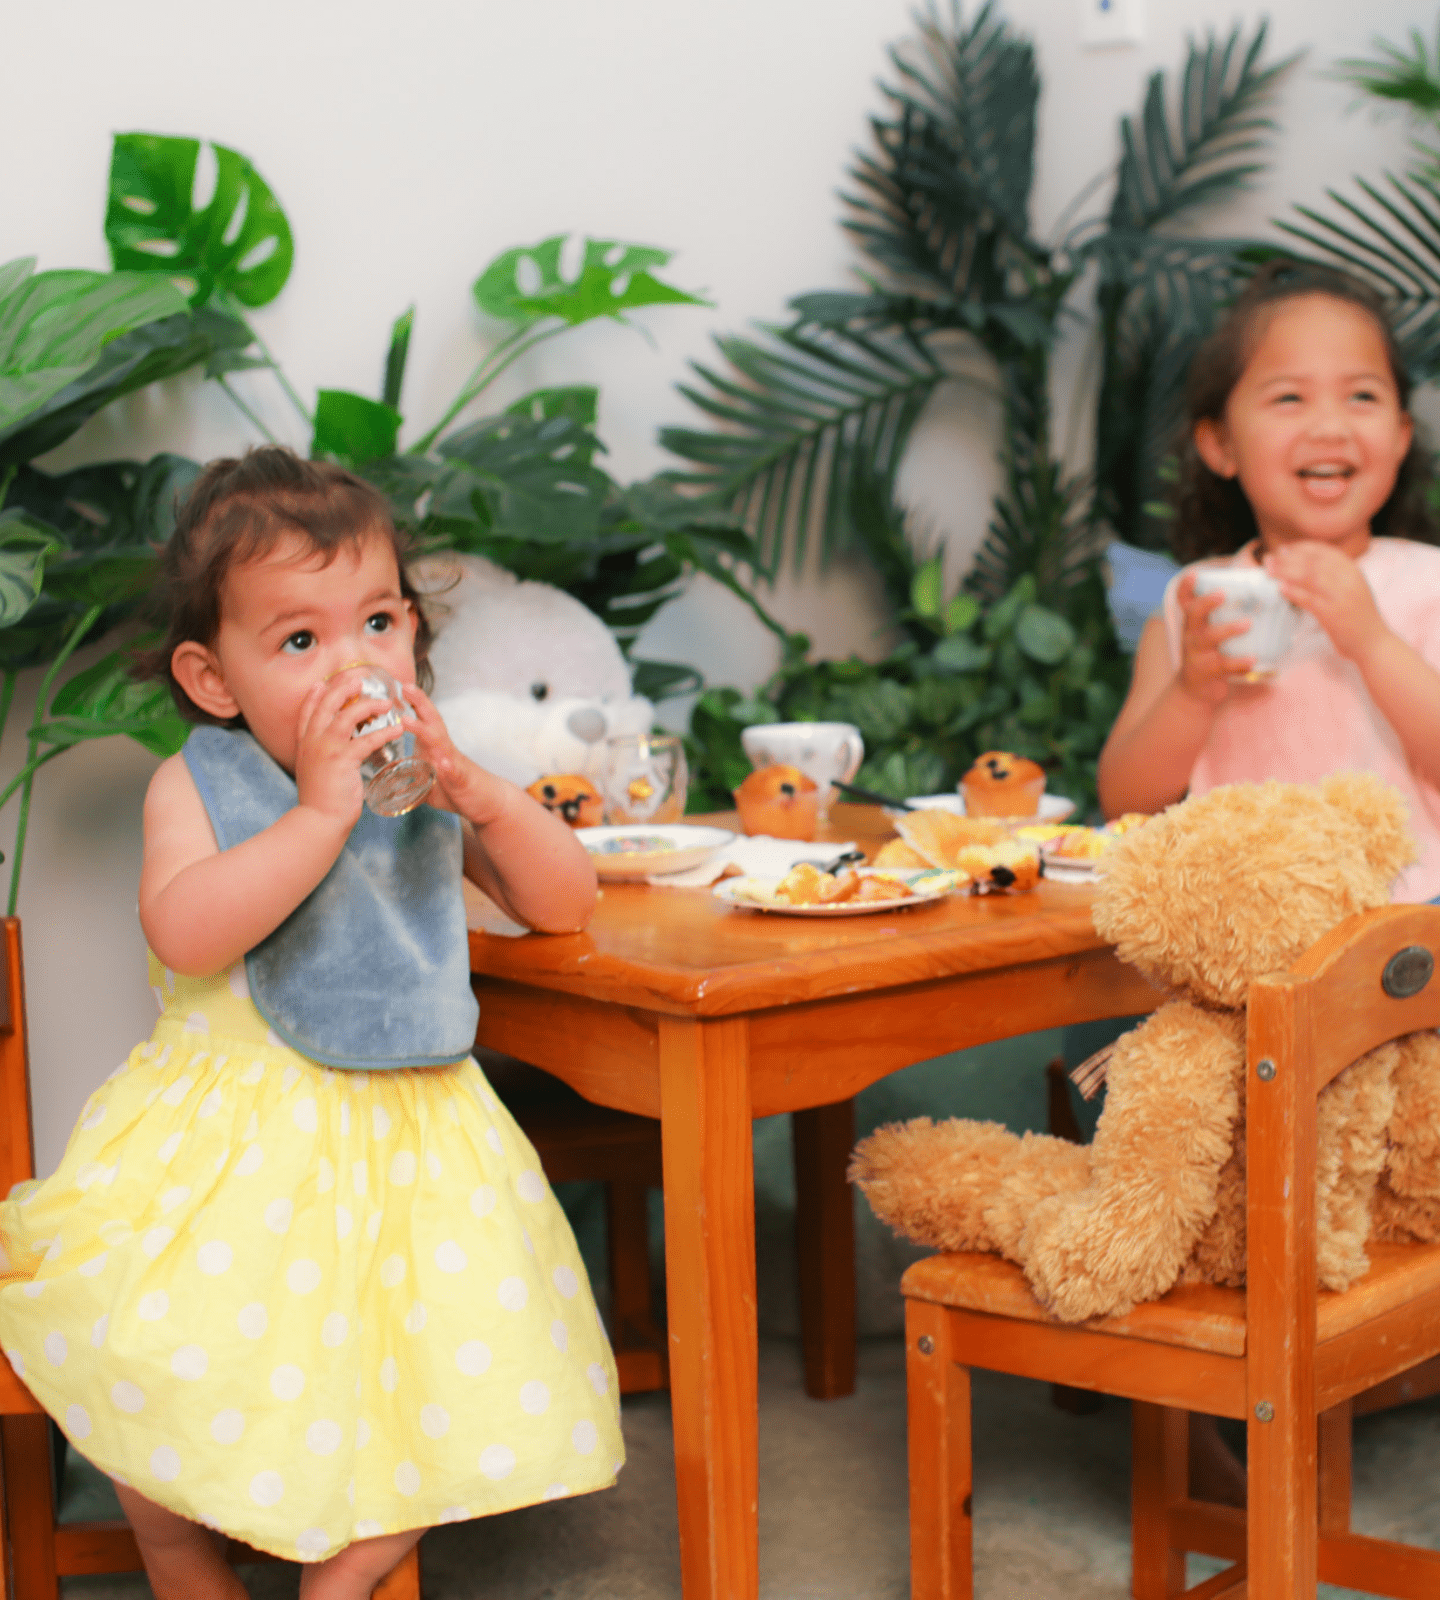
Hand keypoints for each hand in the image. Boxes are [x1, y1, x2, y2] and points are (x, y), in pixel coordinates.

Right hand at [291, 674, 400, 825]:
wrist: (318, 820)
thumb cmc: (320, 799)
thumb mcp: (313, 771)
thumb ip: (319, 756)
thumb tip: (330, 751)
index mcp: (305, 742)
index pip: (307, 710)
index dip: (317, 694)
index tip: (325, 682)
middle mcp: (313, 740)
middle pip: (328, 703)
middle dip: (345, 687)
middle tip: (362, 680)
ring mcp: (327, 748)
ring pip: (347, 715)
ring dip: (369, 706)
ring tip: (387, 704)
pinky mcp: (343, 760)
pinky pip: (367, 739)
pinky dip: (384, 732)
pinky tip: (397, 729)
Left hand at [402, 684, 508, 825]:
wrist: (488, 802)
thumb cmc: (458, 790)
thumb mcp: (429, 781)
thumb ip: (412, 776)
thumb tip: (391, 780)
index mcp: (434, 748)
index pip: (424, 720)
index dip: (411, 704)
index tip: (398, 686)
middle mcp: (444, 750)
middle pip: (433, 721)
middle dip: (420, 703)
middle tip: (406, 687)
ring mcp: (454, 764)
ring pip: (440, 743)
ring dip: (423, 730)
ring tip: (407, 721)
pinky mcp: (461, 781)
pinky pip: (454, 772)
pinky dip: (449, 767)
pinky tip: (443, 763)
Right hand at [1175, 573, 1254, 704]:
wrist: (1195, 692)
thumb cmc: (1211, 655)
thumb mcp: (1210, 635)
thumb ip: (1224, 618)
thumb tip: (1264, 596)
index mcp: (1193, 623)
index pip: (1185, 601)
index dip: (1187, 587)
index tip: (1194, 574)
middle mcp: (1191, 635)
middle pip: (1193, 614)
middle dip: (1207, 602)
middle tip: (1223, 594)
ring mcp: (1196, 653)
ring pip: (1207, 638)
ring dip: (1227, 629)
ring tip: (1247, 624)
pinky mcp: (1206, 671)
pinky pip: (1222, 666)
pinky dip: (1238, 663)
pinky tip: (1252, 660)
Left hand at [1264, 542, 1386, 663]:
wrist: (1373, 642)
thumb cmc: (1357, 616)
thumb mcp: (1350, 588)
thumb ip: (1334, 576)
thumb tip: (1302, 567)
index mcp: (1352, 571)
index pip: (1324, 551)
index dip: (1301, 548)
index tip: (1283, 549)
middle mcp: (1348, 579)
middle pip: (1313, 562)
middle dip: (1287, 558)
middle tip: (1268, 558)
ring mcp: (1341, 596)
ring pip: (1309, 577)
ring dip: (1285, 572)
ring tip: (1268, 571)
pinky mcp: (1333, 614)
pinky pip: (1310, 599)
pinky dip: (1293, 592)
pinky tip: (1280, 589)